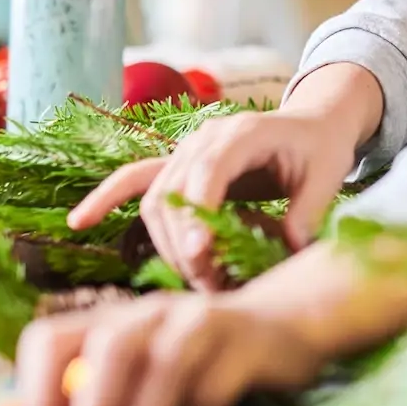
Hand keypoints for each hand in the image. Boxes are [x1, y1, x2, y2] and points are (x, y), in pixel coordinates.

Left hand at [17, 239, 406, 405]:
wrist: (284, 325)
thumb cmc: (200, 363)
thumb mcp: (145, 373)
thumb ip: (103, 399)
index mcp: (115, 318)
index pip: (51, 338)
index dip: (36, 390)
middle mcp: (153, 311)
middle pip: (109, 344)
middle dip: (93, 405)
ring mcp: (204, 318)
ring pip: (165, 360)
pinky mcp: (246, 340)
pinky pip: (216, 385)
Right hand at [67, 64, 384, 289]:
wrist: (314, 122)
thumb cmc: (322, 148)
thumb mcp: (328, 174)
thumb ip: (308, 210)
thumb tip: (290, 250)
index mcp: (243, 131)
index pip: (207, 173)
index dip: (198, 214)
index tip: (202, 254)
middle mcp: (206, 136)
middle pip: (172, 192)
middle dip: (183, 243)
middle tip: (209, 283)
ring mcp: (187, 149)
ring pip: (154, 198)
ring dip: (165, 243)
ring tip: (195, 277)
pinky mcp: (177, 164)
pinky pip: (135, 178)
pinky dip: (107, 197)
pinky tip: (79, 221)